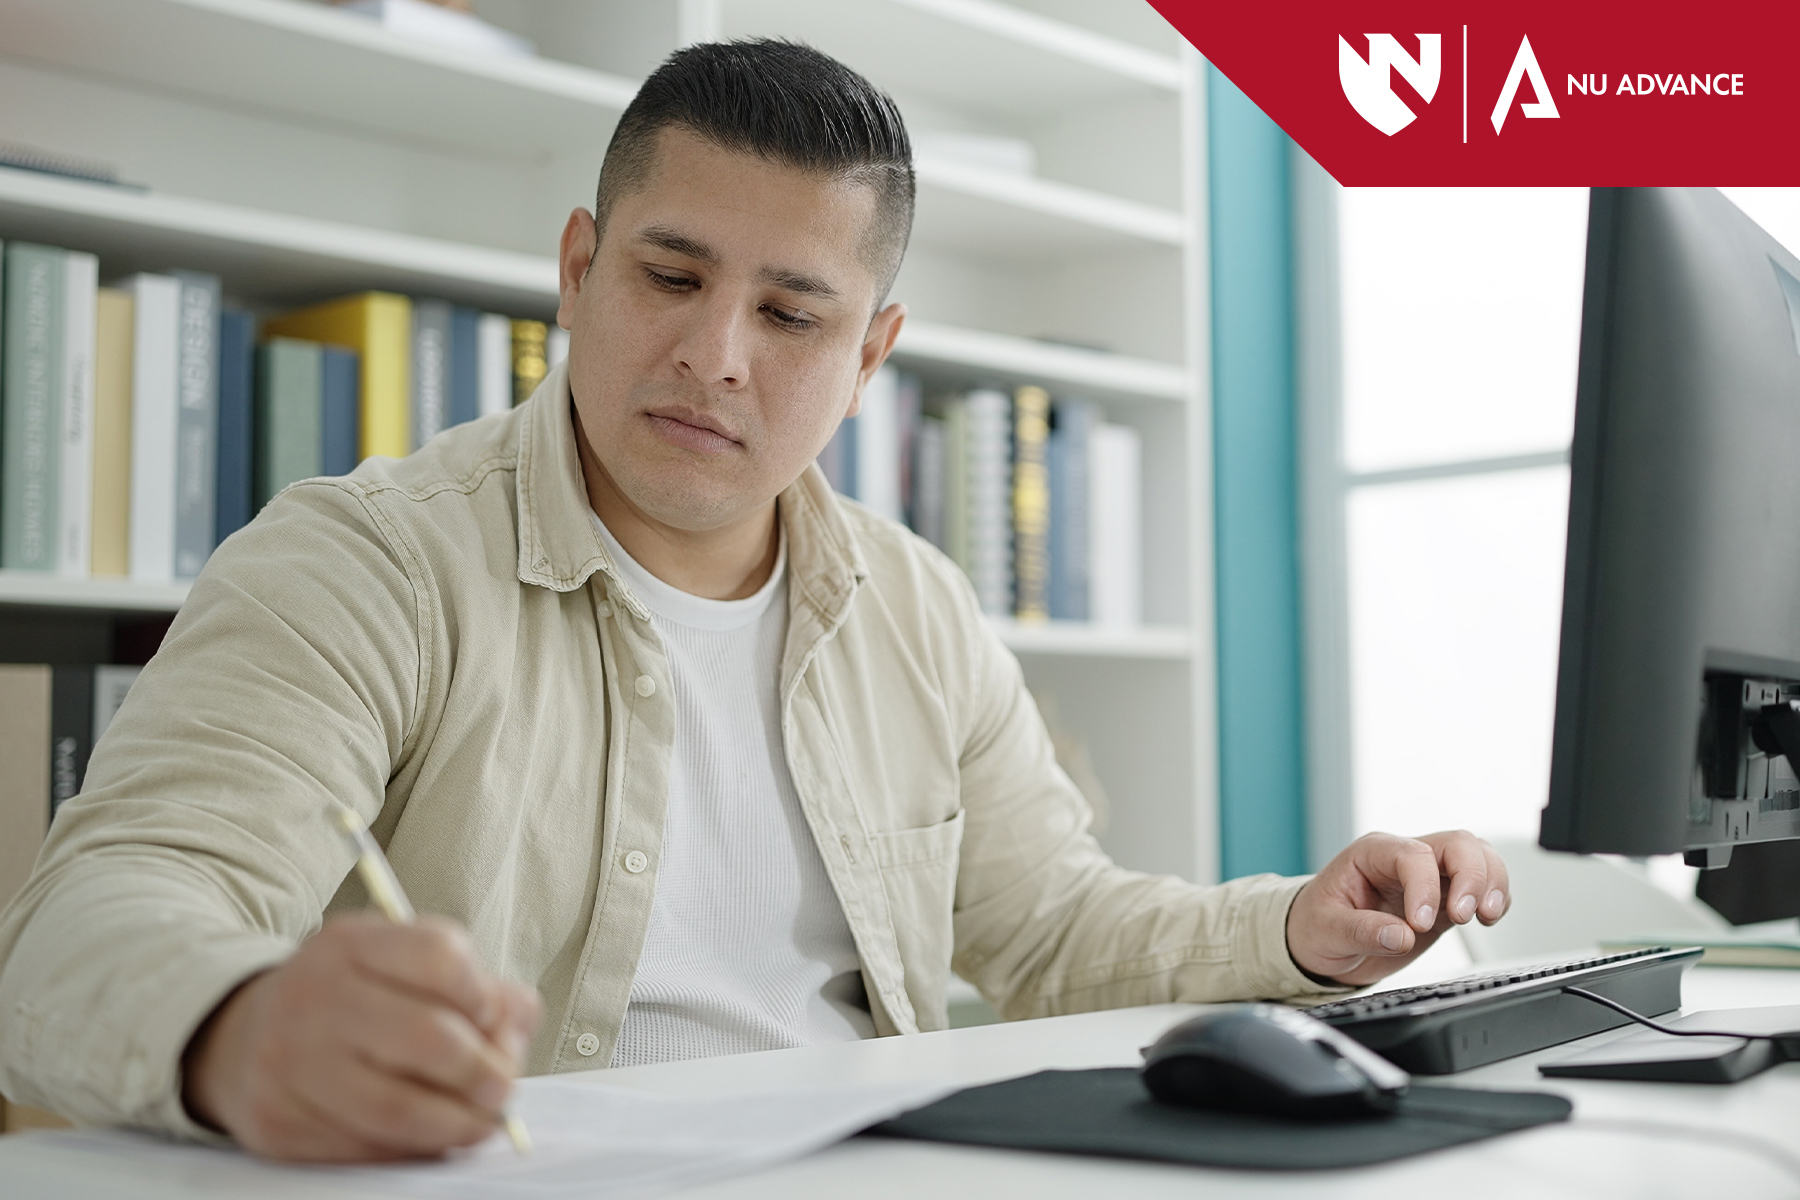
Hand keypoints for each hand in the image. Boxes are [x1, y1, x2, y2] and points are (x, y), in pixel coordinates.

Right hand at [182, 913, 541, 1161]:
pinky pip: (364, 1148)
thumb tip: (515, 1024)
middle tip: (503, 1088)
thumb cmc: (352, 1000)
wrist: (243, 1037)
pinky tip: (429, 1137)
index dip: (484, 994)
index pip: (440, 956)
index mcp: (350, 943)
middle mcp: (313, 996)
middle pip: (427, 1037)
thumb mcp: (404, 967)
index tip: (494, 1018)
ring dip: (457, 1123)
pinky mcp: (278, 1123)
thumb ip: (478, 987)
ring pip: (396, 1107)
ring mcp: (288, 1062)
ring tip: (482, 1122)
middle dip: (484, 1070)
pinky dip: (412, 1149)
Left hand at [1285, 831, 1509, 986]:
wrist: (1317, 942)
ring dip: (1492, 883)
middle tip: (1465, 916)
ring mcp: (1430, 877)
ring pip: (1478, 857)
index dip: (1424, 887)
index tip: (1420, 924)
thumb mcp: (1326, 930)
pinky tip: (1488, 918)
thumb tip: (1403, 936)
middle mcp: (1405, 858)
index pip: (1413, 855)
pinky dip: (1496, 898)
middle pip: (1457, 844)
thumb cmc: (1315, 925)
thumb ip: (1362, 931)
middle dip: (1472, 876)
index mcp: (1372, 853)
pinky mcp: (1444, 900)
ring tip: (1485, 916)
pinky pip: (1482, 886)